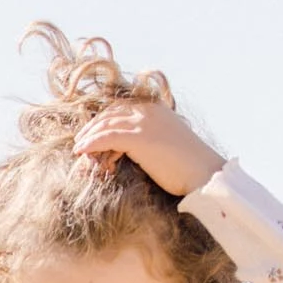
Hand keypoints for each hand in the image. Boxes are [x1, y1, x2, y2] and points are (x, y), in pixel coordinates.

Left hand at [72, 98, 222, 198]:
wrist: (204, 173)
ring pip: (105, 125)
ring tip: (78, 151)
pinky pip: (106, 137)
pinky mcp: (139, 138)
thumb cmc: (189, 166)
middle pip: (109, 114)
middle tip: (80, 143)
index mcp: (155, 109)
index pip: (120, 109)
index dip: (103, 121)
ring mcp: (143, 123)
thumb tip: (133, 149)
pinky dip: (90, 144)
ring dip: (88, 138)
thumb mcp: (167, 143)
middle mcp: (148, 111)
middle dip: (92, 128)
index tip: (92, 135)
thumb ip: (149, 139)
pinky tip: (81, 151)